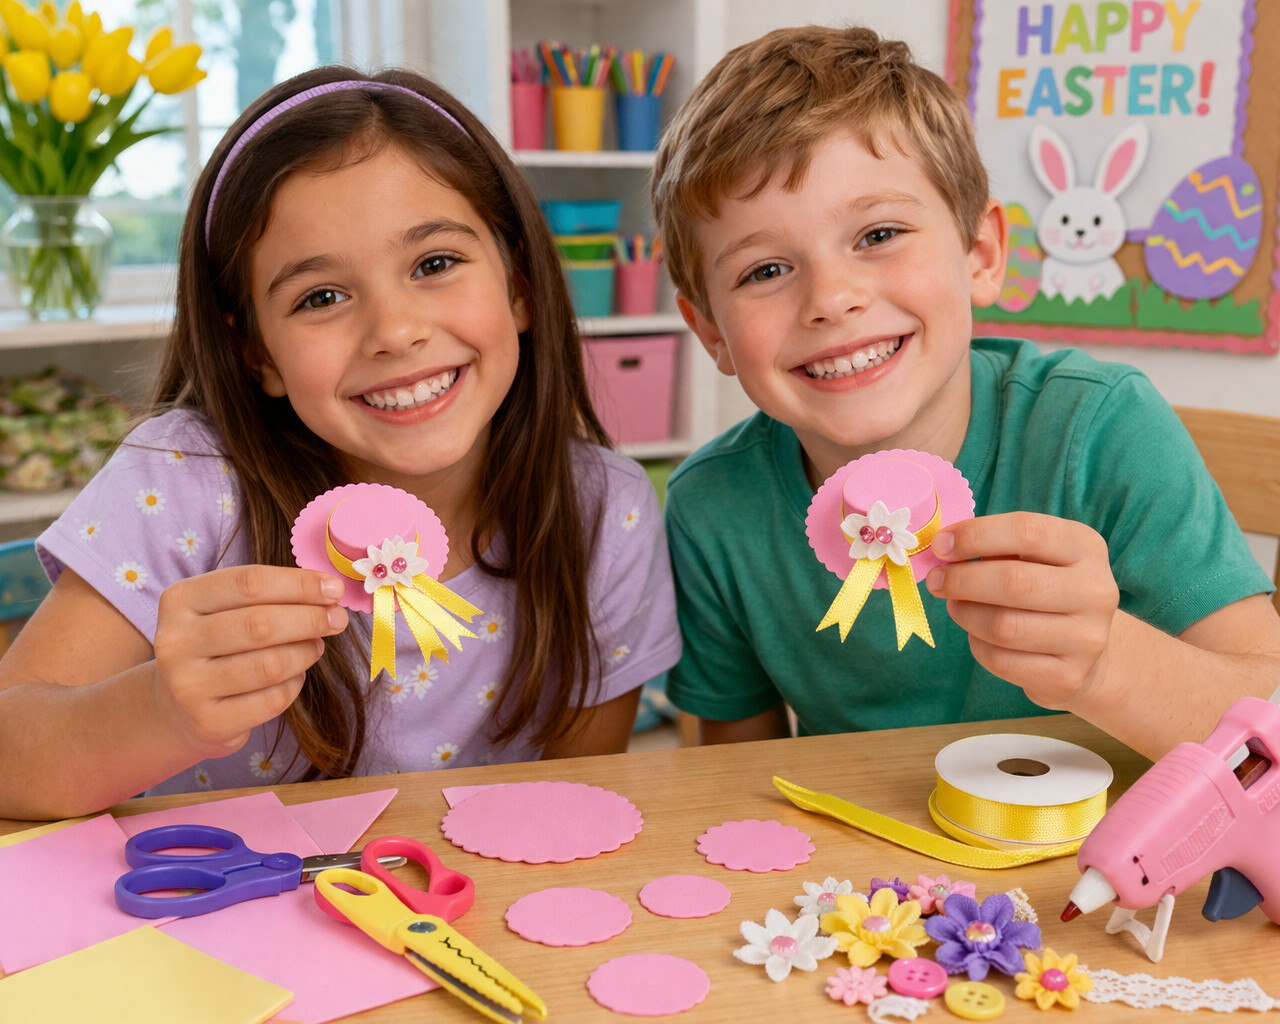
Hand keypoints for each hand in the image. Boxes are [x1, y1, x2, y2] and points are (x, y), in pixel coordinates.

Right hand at [151, 565, 348, 756]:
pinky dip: (294, 684)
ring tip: (316, 646)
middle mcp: (176, 642)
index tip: (334, 588)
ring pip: (270, 665)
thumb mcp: (225, 610)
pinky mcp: (208, 722)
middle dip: (311, 619)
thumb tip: (329, 590)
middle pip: (261, 624)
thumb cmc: (216, 645)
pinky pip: (272, 700)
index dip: (300, 584)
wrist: (176, 708)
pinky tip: (294, 676)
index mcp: (180, 600)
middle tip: (338, 619)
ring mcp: (188, 686)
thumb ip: (270, 595)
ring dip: (305, 653)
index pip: (249, 583)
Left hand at [925, 512, 1118, 709]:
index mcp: (1086, 548)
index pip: (1026, 532)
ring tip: (956, 606)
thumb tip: (944, 547)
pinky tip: (978, 635)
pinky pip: (1001, 661)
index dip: (975, 536)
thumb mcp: (1033, 557)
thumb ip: (995, 547)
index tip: (940, 545)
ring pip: (1003, 626)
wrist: (1087, 652)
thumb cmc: (1045, 589)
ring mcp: (1087, 638)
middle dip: (962, 580)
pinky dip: (977, 646)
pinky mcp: (1068, 677)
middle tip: (936, 580)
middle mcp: (1095, 591)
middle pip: (1013, 582)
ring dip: (965, 614)